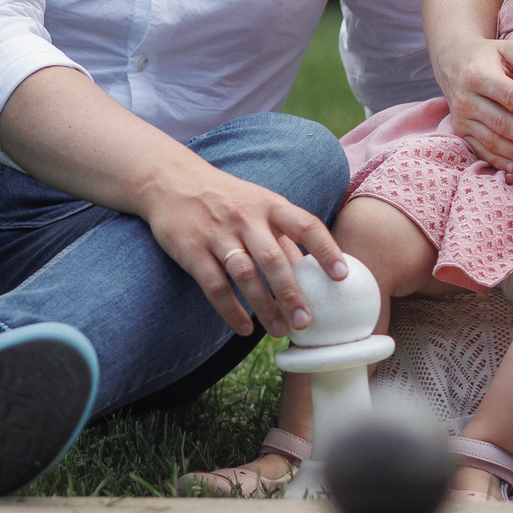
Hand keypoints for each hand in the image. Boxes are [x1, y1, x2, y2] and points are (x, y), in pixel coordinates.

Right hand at [139, 163, 347, 338]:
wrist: (171, 181)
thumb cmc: (225, 197)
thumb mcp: (258, 204)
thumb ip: (282, 236)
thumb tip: (314, 270)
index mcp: (269, 205)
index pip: (305, 225)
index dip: (326, 250)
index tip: (341, 276)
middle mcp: (245, 217)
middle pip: (273, 259)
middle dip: (291, 294)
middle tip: (306, 323)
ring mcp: (217, 234)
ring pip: (245, 275)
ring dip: (264, 307)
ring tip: (280, 331)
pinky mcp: (191, 250)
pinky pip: (215, 286)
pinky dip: (230, 311)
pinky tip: (244, 328)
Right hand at [437, 34, 512, 172]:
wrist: (455, 64)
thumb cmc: (492, 57)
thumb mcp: (510, 49)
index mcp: (478, 74)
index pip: (507, 94)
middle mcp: (466, 98)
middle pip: (499, 121)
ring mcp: (461, 117)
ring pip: (490, 139)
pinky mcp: (461, 131)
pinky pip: (480, 149)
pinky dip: (498, 161)